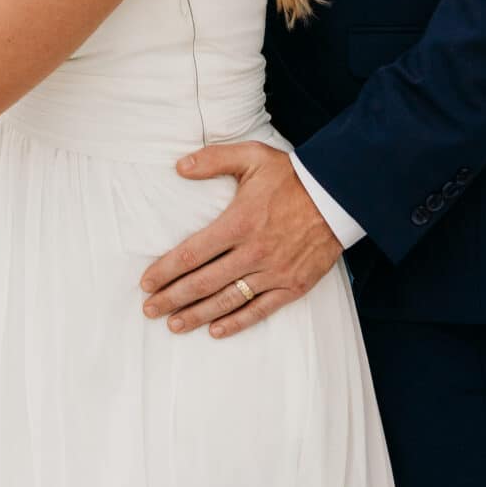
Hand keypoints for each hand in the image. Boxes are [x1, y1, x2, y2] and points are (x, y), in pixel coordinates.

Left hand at [141, 141, 342, 338]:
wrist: (339, 195)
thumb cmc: (292, 176)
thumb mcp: (252, 156)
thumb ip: (213, 159)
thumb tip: (179, 167)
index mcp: (238, 222)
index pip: (191, 253)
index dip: (165, 271)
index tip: (146, 283)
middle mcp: (253, 252)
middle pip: (203, 282)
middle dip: (172, 298)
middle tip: (150, 310)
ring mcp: (274, 272)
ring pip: (227, 300)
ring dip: (197, 315)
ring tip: (174, 325)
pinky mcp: (293, 286)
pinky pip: (260, 310)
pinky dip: (236, 322)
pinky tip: (216, 330)